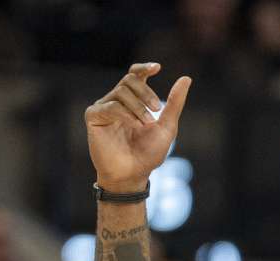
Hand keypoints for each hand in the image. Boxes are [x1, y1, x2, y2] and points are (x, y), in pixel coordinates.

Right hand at [85, 63, 191, 191]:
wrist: (133, 174)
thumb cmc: (149, 153)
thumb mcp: (167, 127)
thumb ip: (174, 103)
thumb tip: (186, 78)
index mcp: (134, 101)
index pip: (135, 75)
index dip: (144, 68)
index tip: (157, 68)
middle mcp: (117, 101)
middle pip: (129, 80)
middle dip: (146, 92)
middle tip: (158, 109)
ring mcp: (104, 108)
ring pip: (121, 92)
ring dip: (138, 106)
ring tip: (146, 123)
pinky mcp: (94, 117)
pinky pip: (109, 105)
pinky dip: (124, 113)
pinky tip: (133, 125)